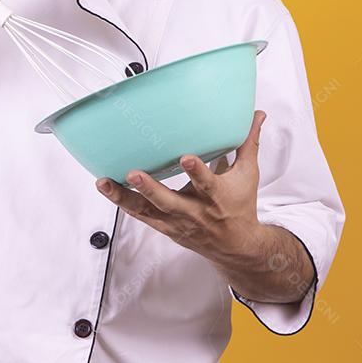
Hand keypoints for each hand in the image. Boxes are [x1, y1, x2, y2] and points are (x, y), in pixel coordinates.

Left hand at [96, 110, 266, 262]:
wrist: (235, 247)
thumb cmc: (240, 206)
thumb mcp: (247, 175)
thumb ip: (247, 143)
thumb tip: (257, 114)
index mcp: (216, 197)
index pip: (207, 183)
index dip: (197, 172)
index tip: (186, 158)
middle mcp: (195, 212)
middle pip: (169, 202)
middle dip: (151, 189)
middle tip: (134, 174)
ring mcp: (176, 222)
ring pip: (147, 211)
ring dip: (123, 197)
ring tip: (104, 182)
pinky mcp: (164, 227)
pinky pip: (140, 215)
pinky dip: (122, 203)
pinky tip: (107, 188)